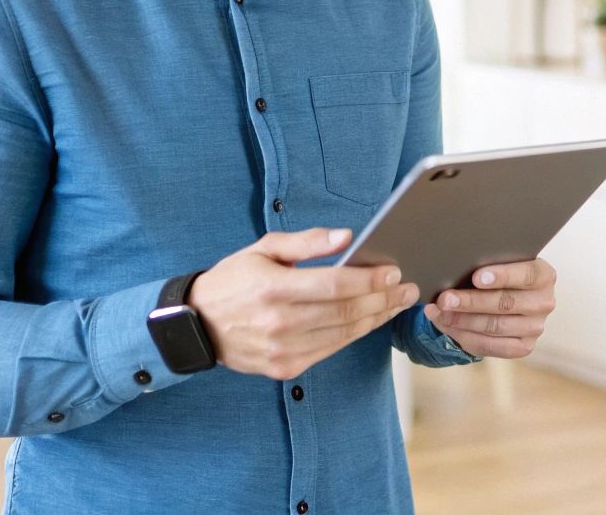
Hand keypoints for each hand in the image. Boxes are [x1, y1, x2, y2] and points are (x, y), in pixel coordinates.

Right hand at [187, 227, 417, 379]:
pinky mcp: (285, 368)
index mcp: (274, 288)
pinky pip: (331, 349)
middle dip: (384, 299)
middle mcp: (280, 323)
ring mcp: (283, 350)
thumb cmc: (233, 281)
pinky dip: (354, 334)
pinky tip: (370, 320)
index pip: (336, 285)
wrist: (196, 325)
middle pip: (347, 312)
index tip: (394, 271)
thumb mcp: (263, 248)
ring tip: (397, 303)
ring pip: (344, 334)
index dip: (370, 280)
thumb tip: (347, 237)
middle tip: (408, 288)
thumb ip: (306, 242)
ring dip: (377, 318)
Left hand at [422, 258, 556, 358]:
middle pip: (506, 303)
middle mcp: (544, 302)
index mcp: (544, 275)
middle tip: (445, 298)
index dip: (502, 276)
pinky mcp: (523, 347)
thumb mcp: (498, 263)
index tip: (476, 278)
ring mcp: (536, 328)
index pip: (527, 275)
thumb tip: (453, 268)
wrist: (506, 298)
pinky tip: (447, 325)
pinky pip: (490, 346)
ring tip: (440, 312)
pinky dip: (464, 336)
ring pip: (495, 326)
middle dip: (471, 301)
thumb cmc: (497, 274)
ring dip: (463, 320)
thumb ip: (485, 264)